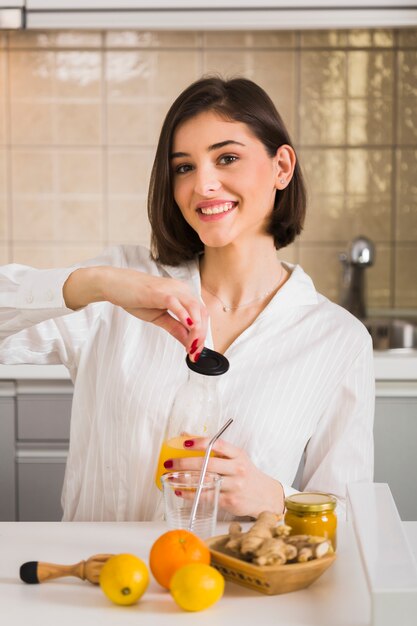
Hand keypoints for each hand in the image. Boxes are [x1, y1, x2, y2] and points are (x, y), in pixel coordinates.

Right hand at [63, 266, 207, 357]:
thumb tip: (188, 343)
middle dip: (201, 336)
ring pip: (194, 309)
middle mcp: (182, 290)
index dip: (203, 335)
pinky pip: (176, 303)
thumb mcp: (159, 317)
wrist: (114, 284)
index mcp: (183, 294)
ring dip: (197, 330)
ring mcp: (172, 289)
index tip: (196, 352)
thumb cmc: (135, 297)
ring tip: (192, 347)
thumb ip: (175, 328)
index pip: (202, 315)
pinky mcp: (160, 292)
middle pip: (202, 313)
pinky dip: (184, 316)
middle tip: (195, 353)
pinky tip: (188, 327)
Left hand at [163, 437, 284, 517]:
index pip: (217, 444)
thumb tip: (186, 435)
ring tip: (170, 477)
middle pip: (207, 464)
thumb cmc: (246, 473)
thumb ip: (214, 449)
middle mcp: (237, 469)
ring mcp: (234, 486)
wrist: (265, 496)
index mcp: (238, 454)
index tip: (184, 442)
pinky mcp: (230, 501)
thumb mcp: (235, 457)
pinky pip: (206, 497)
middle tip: (169, 463)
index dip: (200, 442)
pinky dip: (191, 494)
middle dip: (185, 463)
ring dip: (184, 480)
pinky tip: (181, 491)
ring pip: (205, 481)